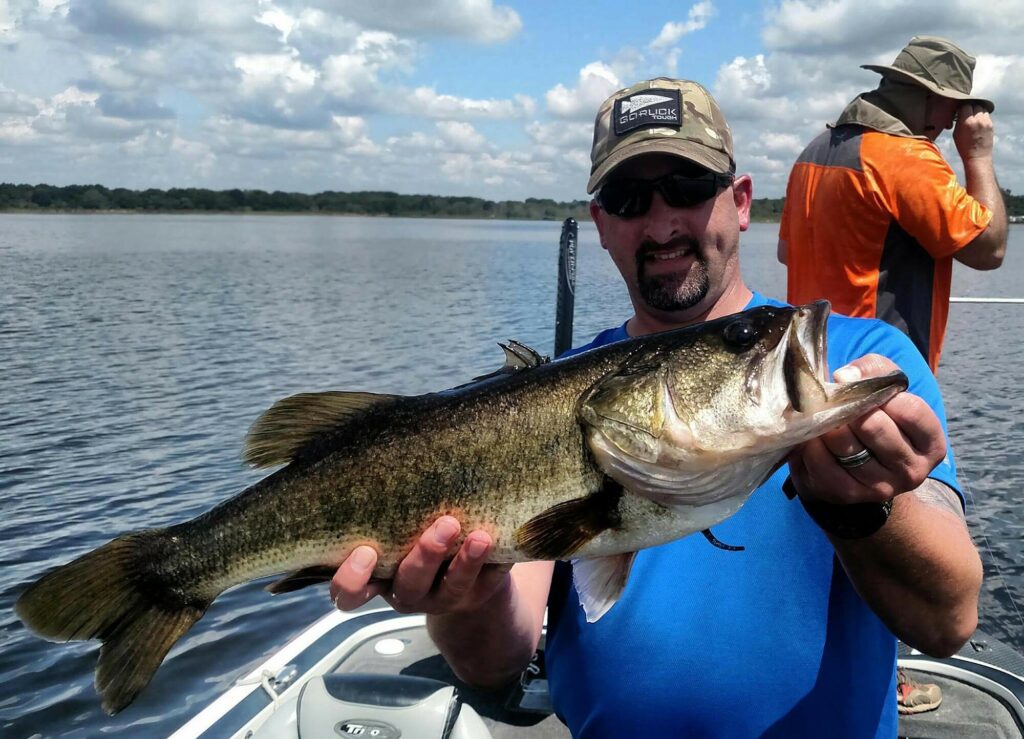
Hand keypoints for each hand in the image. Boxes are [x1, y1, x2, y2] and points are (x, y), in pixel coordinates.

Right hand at [330, 515, 513, 614]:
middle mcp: (408, 592)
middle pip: (410, 584)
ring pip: (452, 587)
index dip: (352, 579)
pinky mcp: (479, 594)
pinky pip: (488, 582)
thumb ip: (390, 507)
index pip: (349, 592)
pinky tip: (502, 538)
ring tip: (481, 536)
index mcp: (377, 576)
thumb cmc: (415, 530)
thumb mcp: (396, 524)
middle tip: (446, 524)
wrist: (466, 567)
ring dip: (466, 562)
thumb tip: (393, 449)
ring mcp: (444, 598)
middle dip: (426, 555)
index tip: (366, 551)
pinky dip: (496, 563)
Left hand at [786, 354, 946, 504]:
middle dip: (850, 408)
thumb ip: (872, 370)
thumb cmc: (875, 415)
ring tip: (820, 415)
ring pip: (847, 449)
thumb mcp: (884, 386)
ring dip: (828, 427)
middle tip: (833, 398)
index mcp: (930, 444)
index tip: (860, 384)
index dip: (882, 393)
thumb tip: (845, 377)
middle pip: (875, 429)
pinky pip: (824, 467)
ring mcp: (881, 487)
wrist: (855, 461)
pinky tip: (811, 437)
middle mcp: (911, 471)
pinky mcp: (848, 495)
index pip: (911, 410)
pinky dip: (812, 447)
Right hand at [953, 102, 993, 161]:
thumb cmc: (964, 147)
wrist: (978, 156)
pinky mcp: (991, 124)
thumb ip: (958, 121)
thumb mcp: (956, 134)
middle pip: (974, 105)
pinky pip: (986, 114)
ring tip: (973, 116)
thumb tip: (959, 112)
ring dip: (977, 110)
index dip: (961, 107)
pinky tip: (978, 121)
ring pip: (982, 108)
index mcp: (966, 122)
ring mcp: (986, 121)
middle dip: (970, 107)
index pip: (965, 105)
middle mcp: (977, 120)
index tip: (959, 110)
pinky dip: (982, 115)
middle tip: (966, 112)